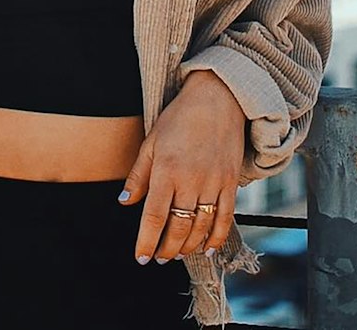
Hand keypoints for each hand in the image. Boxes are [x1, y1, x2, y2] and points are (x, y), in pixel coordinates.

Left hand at [117, 69, 245, 263]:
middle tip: (159, 258)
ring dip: (188, 247)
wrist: (217, 97)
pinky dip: (216, 238)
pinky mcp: (231, 183)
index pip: (154, 216)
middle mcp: (190, 180)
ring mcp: (213, 183)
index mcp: (166, 170)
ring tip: (177, 254)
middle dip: (167, 249)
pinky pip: (225, 218)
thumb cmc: (179, 117)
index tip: (140, 257)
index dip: (146, 241)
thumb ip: (138, 174)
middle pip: (178, 227)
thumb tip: (125, 203)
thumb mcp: (151, 140)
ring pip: (201, 227)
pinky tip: (207, 249)